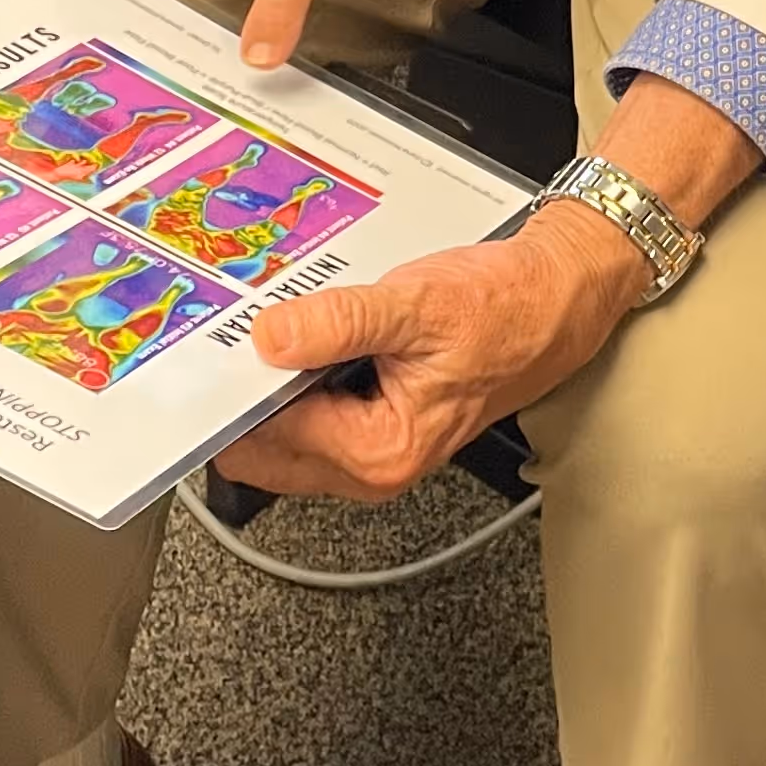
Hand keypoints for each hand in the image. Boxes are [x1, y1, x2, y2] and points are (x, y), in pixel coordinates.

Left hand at [213, 203, 645, 501]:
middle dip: (244, 393)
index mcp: (378, 451)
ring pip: (279, 431)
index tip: (209, 347)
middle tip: (234, 328)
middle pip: (261, 446)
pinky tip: (307, 331)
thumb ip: (338, 324)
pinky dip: (294, 377)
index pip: (264, 436)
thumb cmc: (506, 310)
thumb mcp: (417, 306)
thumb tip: (269, 338)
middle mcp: (369, 466)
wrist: (555, 299)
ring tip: (279, 322)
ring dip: (269, 383)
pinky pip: (306, 412)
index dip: (234, 390)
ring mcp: (368, 451)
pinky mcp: (371, 425)